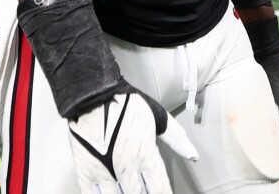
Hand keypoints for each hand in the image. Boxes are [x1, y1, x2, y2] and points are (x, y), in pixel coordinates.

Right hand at [67, 87, 197, 193]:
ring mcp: (104, 173)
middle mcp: (126, 168)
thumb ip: (176, 138)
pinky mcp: (85, 172)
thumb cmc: (126, 103)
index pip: (160, 190)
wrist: (92, 94)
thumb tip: (193, 155)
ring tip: (128, 191)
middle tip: (145, 191)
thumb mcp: (157, 116)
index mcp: (145, 155)